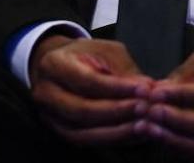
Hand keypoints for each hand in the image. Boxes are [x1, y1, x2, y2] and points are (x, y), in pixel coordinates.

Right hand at [29, 35, 153, 146]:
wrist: (61, 65)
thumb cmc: (87, 55)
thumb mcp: (106, 51)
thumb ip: (124, 70)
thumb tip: (148, 88)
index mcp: (54, 65)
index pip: (87, 80)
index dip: (117, 88)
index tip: (144, 89)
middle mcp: (45, 93)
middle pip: (82, 110)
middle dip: (118, 111)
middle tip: (146, 108)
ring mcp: (49, 116)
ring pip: (82, 132)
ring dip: (117, 131)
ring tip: (144, 124)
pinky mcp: (60, 131)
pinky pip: (86, 141)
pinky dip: (112, 139)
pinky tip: (134, 134)